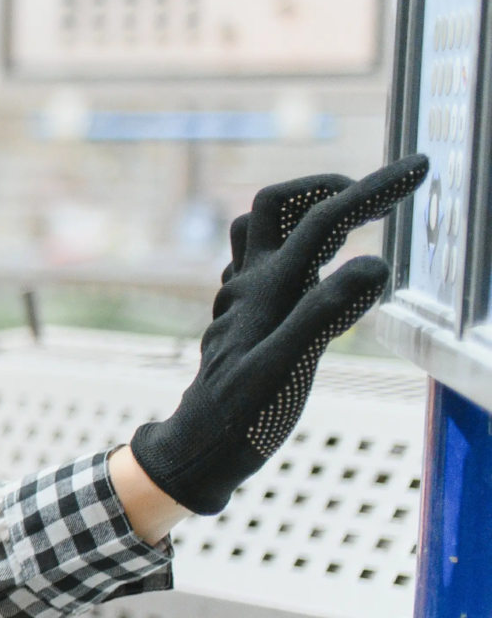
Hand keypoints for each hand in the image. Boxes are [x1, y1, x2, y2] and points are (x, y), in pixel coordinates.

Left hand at [131, 156, 427, 514]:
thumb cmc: (243, 417)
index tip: (418, 168)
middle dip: (328, 186)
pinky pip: (260, 260)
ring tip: (352, 217)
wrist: (198, 449)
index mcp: (268, 288)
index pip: (324, 219)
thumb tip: (374, 265)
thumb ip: (326, 314)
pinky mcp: (240, 316)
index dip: (373, 188)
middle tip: (377, 193)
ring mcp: (240, 298)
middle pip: (276, 205)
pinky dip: (293, 245)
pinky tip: (315, 264)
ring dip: (305, 211)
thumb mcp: (288, 370)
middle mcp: (249, 284)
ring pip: (260, 229)